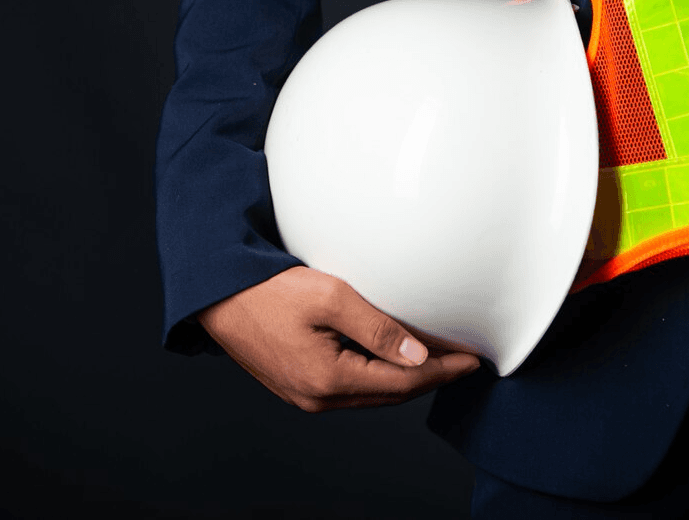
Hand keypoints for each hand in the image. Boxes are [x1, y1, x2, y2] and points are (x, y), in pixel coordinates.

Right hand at [197, 266, 480, 411]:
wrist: (216, 296)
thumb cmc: (267, 290)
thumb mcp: (329, 297)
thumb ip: (377, 328)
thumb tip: (417, 359)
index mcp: (328, 380)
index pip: (403, 382)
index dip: (442, 371)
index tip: (471, 360)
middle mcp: (317, 398)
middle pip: (389, 395)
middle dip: (429, 378)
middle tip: (461, 360)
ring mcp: (305, 396)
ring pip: (370, 394)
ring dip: (404, 379)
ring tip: (434, 361)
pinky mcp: (297, 385)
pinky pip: (350, 388)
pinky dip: (377, 376)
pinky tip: (389, 360)